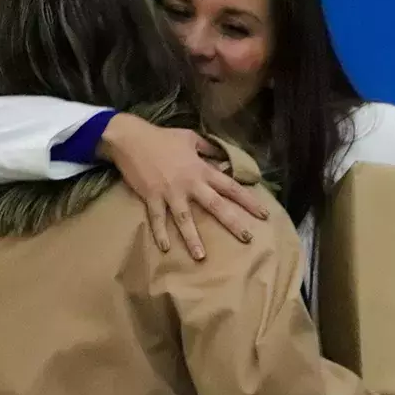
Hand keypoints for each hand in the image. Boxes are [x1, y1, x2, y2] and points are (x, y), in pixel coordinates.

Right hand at [99, 114, 269, 260]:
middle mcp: (190, 184)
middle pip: (216, 206)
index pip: (230, 187)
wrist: (131, 139)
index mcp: (201, 169)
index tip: (263, 214)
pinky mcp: (151, 197)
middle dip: (233, 223)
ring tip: (201, 257)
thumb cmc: (162, 137)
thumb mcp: (190, 138)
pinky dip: (160, 234)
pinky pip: (157, 219)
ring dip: (193, 239)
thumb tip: (224, 158)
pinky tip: (165, 249)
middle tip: (247, 239)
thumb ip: (209, 149)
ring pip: (185, 219)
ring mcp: (170, 192)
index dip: (248, 201)